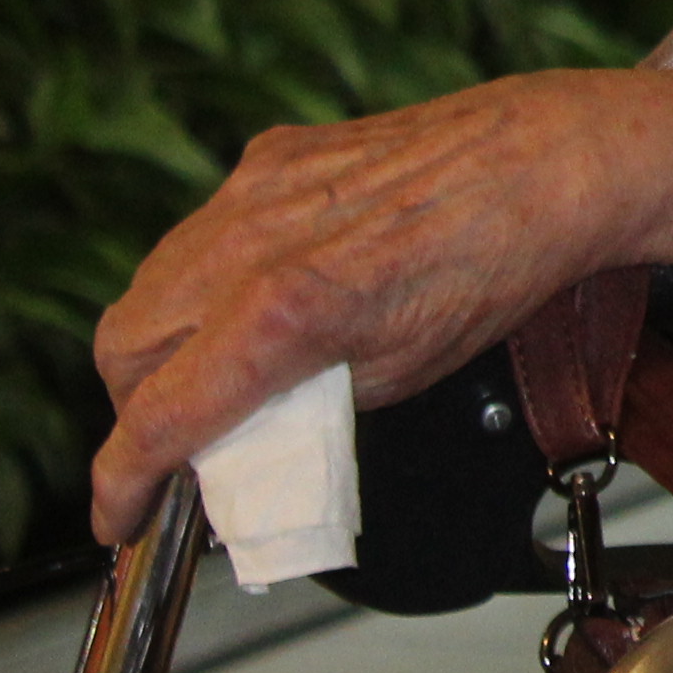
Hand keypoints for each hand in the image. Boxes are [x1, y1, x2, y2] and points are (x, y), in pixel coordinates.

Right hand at [90, 67, 672, 543]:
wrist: (553, 161)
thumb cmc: (496, 267)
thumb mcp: (397, 378)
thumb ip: (301, 412)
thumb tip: (241, 448)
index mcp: (282, 312)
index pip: (158, 416)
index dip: (124, 482)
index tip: (120, 518)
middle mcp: (253, 244)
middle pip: (127, 347)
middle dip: (138, 407)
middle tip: (180, 444)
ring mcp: (257, 189)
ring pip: (153, 283)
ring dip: (163, 341)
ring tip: (214, 376)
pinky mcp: (274, 154)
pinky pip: (204, 228)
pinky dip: (208, 274)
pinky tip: (252, 296)